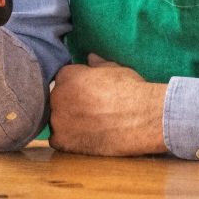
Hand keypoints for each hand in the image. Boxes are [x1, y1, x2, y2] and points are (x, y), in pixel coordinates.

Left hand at [48, 54, 167, 155]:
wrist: (142, 117)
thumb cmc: (131, 90)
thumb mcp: (115, 69)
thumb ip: (97, 64)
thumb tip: (90, 57)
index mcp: (66, 75)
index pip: (63, 80)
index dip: (76, 87)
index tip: (88, 94)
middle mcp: (57, 95)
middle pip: (57, 100)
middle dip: (70, 104)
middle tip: (91, 111)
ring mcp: (58, 119)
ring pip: (56, 120)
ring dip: (68, 123)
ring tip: (91, 126)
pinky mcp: (63, 141)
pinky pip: (58, 140)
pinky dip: (69, 141)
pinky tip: (86, 138)